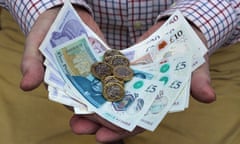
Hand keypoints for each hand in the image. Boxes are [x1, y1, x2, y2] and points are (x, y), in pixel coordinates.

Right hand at [20, 5, 140, 142]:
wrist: (66, 12)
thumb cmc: (47, 29)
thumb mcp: (36, 43)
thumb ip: (32, 63)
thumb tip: (26, 85)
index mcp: (64, 86)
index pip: (74, 107)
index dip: (80, 118)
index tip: (85, 126)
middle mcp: (82, 84)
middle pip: (96, 105)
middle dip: (104, 117)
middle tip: (114, 124)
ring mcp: (97, 74)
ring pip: (110, 93)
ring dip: (120, 103)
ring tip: (130, 111)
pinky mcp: (108, 63)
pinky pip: (118, 74)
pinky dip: (127, 81)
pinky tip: (137, 88)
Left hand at [71, 18, 215, 142]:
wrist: (177, 37)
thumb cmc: (188, 55)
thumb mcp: (195, 67)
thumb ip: (197, 81)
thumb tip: (208, 96)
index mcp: (154, 103)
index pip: (136, 122)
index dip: (120, 131)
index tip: (102, 137)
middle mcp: (138, 97)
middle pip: (115, 115)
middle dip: (97, 122)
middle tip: (78, 126)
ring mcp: (127, 84)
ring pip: (106, 100)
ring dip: (89, 107)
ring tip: (72, 113)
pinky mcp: (119, 70)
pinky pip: (103, 80)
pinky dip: (91, 85)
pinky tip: (76, 88)